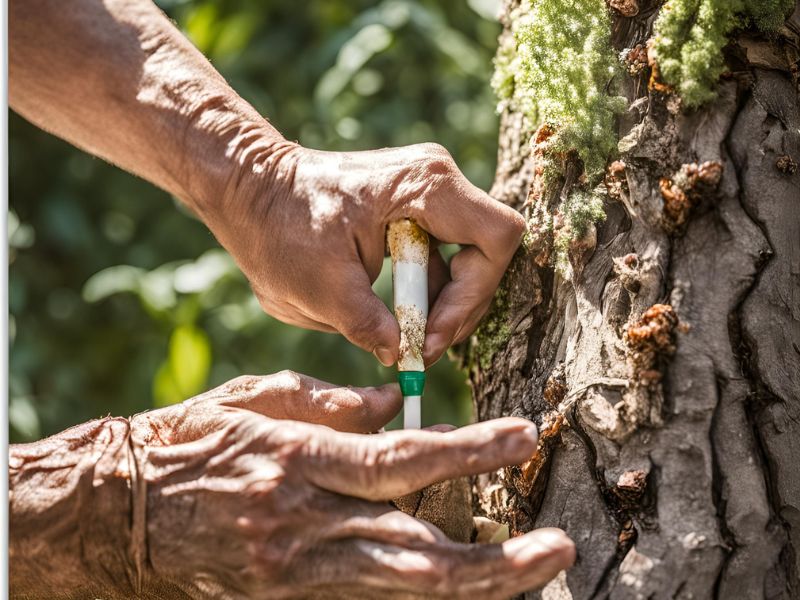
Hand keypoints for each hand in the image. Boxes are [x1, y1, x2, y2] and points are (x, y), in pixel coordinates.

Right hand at [131, 371, 574, 597]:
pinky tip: (462, 584)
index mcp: (298, 459)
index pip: (400, 460)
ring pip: (402, 588)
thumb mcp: (256, 398)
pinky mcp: (287, 598)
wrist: (119, 512)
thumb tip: (391, 403)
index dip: (468, 451)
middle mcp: (303, 523)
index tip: (522, 436)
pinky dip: (419, 594)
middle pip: (416, 547)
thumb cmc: (190, 441)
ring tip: (532, 571)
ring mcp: (295, 572)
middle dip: (496, 556)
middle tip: (558, 547)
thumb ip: (329, 401)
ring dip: (474, 585)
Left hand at [205, 144, 525, 366]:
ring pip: (466, 263)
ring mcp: (427, 195)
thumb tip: (403, 355)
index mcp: (425, 185)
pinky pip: (441, 260)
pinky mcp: (414, 212)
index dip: (475, 294)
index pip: (496, 238)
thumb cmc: (279, 225)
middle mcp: (437, 181)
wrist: (250, 190)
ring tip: (403, 341)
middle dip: (457, 309)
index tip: (431, 332)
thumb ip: (369, 325)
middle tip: (418, 350)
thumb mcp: (320, 287)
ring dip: (440, 307)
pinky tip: (395, 317)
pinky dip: (424, 294)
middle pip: (486, 255)